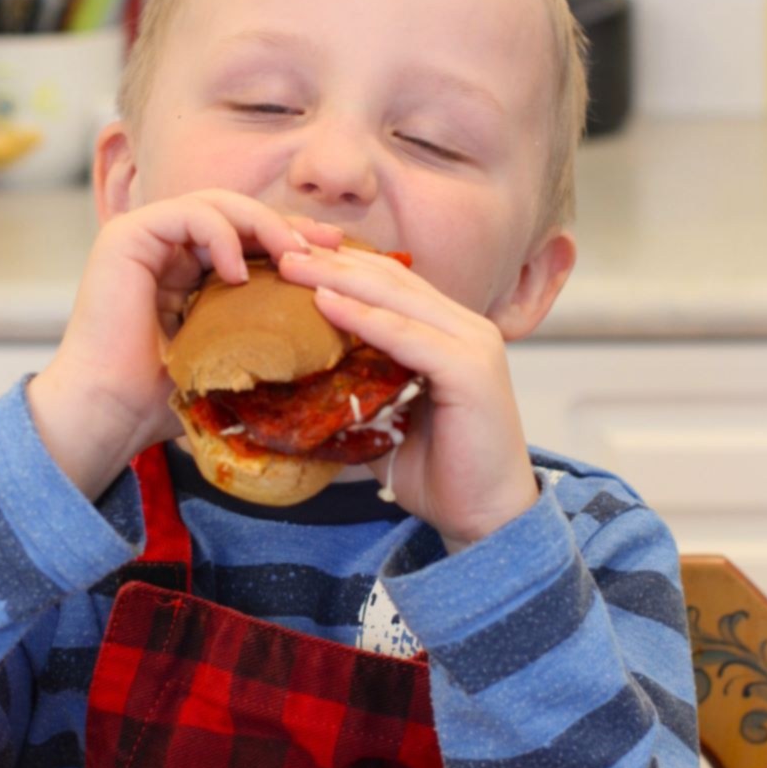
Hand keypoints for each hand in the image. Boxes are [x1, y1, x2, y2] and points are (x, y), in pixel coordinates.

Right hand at [27, 194, 343, 496]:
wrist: (110, 414)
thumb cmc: (161, 400)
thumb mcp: (227, 354)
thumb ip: (259, 331)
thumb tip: (325, 337)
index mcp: (186, 268)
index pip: (247, 235)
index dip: (290, 239)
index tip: (335, 256)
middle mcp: (165, 246)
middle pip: (237, 211)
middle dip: (287, 224)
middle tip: (330, 243)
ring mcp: (144, 236)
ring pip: (216, 203)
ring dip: (263, 224)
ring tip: (295, 255)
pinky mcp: (127, 236)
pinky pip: (188, 214)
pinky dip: (221, 235)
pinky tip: (241, 274)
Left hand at [277, 244, 538, 549]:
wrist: (486, 519)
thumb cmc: (439, 472)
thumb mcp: (386, 419)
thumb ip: (356, 389)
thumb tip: (297, 382)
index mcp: (451, 333)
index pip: (392, 284)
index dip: (343, 265)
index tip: (291, 257)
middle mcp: (467, 328)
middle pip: (392, 280)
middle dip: (333, 261)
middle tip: (280, 248)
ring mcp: (474, 344)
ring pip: (397, 299)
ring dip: (339, 279)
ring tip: (291, 266)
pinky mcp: (470, 370)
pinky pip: (407, 335)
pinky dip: (363, 319)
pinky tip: (324, 304)